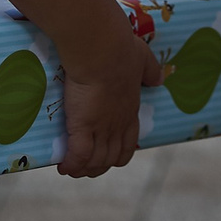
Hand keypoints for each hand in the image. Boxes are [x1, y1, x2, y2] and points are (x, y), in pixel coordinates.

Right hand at [56, 34, 165, 178]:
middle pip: (112, 157)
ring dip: (84, 168)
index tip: (108, 154)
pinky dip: (71, 164)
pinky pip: (78, 155)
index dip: (118, 153)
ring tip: (71, 169)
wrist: (102, 51)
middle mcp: (118, 125)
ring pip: (95, 160)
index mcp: (131, 111)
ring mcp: (101, 128)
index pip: (128, 143)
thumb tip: (159, 79)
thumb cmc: (121, 51)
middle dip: (99, 166)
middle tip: (85, 166)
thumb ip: (150, 70)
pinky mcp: (83, 127)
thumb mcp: (142, 59)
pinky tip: (62, 166)